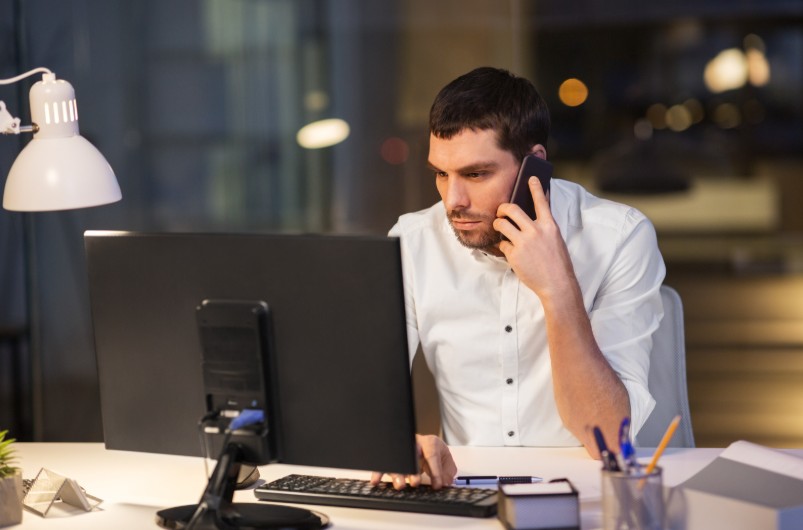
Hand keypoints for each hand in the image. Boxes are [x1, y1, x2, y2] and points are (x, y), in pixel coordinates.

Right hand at [370, 434, 456, 489]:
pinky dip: (379, 473)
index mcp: (429, 442)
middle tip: (415, 482)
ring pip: (397, 461)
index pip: (432, 455)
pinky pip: (384, 464)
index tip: (437, 485)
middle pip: (411, 455)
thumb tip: (445, 482)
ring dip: (397, 474)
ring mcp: (402, 451)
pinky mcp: (393, 458)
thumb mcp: (445, 458)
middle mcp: (414, 444)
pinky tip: (376, 481)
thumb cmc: (434, 451)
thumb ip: (447, 471)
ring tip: (400, 485)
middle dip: (412, 470)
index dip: (435, 471)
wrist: (426, 444)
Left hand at [494, 176, 575, 298]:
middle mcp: (536, 231)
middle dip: (502, 208)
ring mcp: (523, 242)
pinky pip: (502, 244)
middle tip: (501, 212)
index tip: (530, 177)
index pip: (541, 201)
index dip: (535, 187)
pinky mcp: (514, 255)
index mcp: (549, 226)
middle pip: (511, 209)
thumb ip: (544, 227)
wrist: (557, 284)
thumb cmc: (557, 263)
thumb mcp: (555, 240)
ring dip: (497, 224)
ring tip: (499, 227)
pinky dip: (503, 247)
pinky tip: (509, 251)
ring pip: (501, 224)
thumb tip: (534, 216)